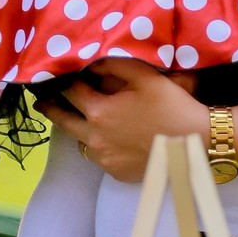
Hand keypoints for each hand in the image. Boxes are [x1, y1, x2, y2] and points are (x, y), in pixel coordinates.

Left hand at [36, 58, 209, 180]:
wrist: (196, 143)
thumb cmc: (172, 105)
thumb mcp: (145, 76)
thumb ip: (114, 64)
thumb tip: (92, 63)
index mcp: (99, 112)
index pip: (72, 92)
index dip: (66, 81)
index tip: (58, 77)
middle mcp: (95, 139)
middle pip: (63, 121)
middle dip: (51, 109)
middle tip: (41, 102)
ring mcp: (105, 159)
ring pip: (80, 142)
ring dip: (77, 129)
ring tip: (77, 120)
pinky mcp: (116, 173)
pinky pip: (99, 157)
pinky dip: (98, 146)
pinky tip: (107, 139)